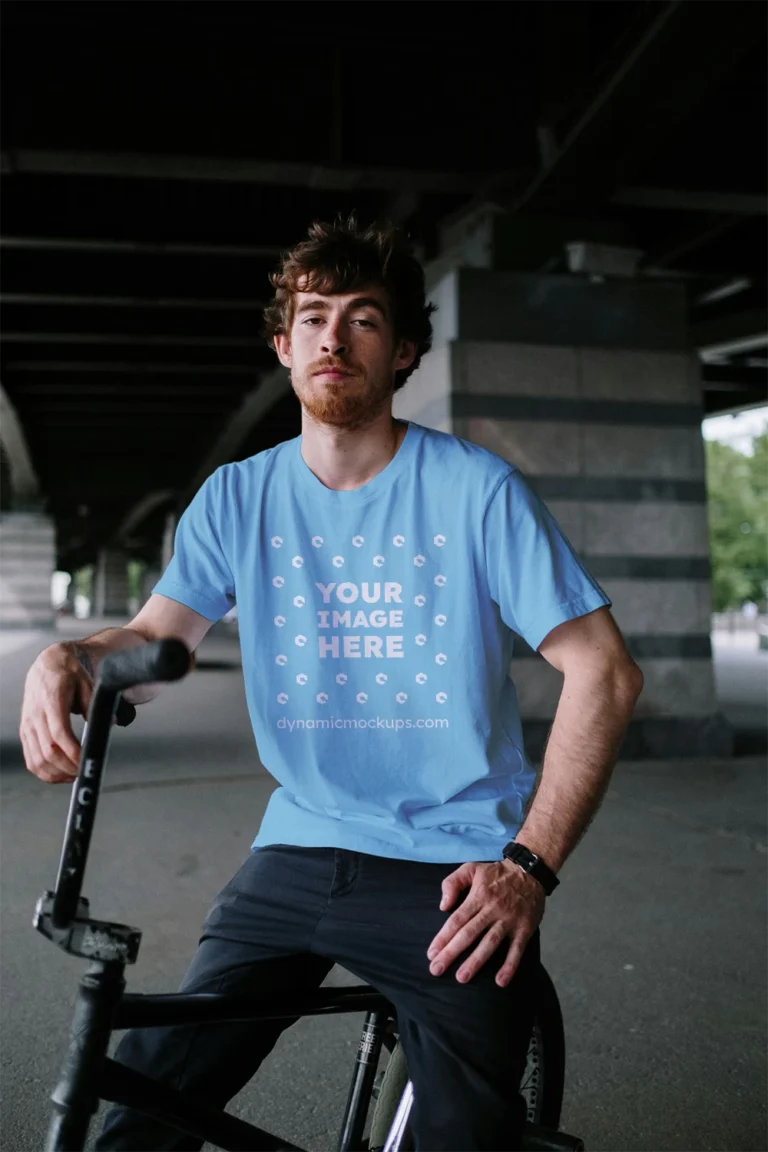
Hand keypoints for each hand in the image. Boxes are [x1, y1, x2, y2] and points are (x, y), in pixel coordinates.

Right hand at [19, 644, 91, 782]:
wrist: (47, 665)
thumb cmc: (68, 673)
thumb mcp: (87, 682)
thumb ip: (94, 705)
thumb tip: (109, 723)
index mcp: (52, 700)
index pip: (59, 734)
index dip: (72, 752)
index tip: (85, 761)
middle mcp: (36, 715)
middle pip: (48, 751)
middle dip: (68, 767)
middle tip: (84, 771)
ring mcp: (28, 725)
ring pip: (37, 759)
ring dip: (56, 773)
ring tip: (74, 775)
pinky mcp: (26, 732)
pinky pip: (30, 759)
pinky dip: (44, 772)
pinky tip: (59, 774)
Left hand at [426, 860, 545, 987]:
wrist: (530, 871)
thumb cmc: (496, 873)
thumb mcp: (471, 868)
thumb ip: (452, 883)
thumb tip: (443, 906)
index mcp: (477, 896)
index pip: (457, 920)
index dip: (443, 937)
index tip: (431, 954)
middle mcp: (492, 909)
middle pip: (469, 933)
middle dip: (452, 953)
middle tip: (436, 970)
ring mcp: (509, 920)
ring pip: (490, 943)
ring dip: (476, 961)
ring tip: (462, 977)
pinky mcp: (524, 928)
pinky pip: (517, 949)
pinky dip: (510, 965)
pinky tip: (500, 981)